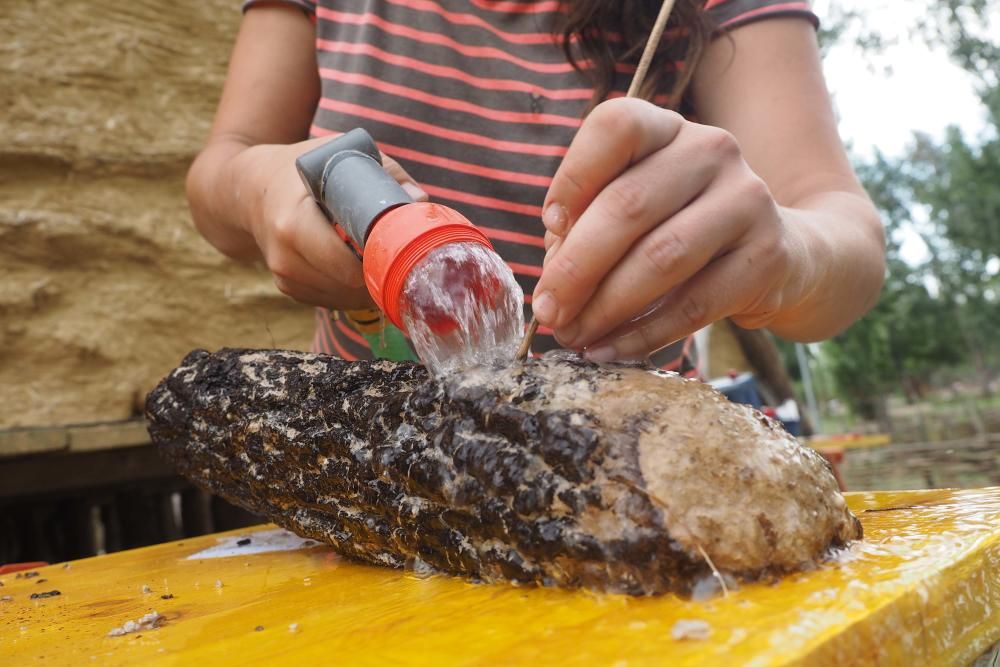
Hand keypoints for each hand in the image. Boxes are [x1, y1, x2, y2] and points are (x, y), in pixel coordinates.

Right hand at [236, 137, 427, 309]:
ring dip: (369, 286)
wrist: (251, 190)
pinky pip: (334, 301)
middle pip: (350, 286)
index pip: (346, 265)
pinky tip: (358, 265)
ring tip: (380, 256)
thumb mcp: (340, 158)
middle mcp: (285, 257)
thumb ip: (385, 175)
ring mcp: (285, 277)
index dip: (380, 261)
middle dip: (380, 274)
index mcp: (293, 224)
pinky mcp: (290, 289)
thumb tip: (420, 203)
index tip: (400, 247)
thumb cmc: (302, 171)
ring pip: (345, 299)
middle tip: (399, 254)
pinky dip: (353, 290)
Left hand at [532, 98, 815, 361]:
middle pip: (629, 204)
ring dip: (606, 306)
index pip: (616, 127)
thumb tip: (554, 284)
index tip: (549, 226)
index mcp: (666, 129)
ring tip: (573, 335)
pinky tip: (610, 350)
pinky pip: (694, 304)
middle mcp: (711, 151)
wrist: (778, 252)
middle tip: (547, 312)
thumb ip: (585, 230)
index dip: (573, 177)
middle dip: (576, 268)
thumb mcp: (631, 212)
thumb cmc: (677, 228)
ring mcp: (746, 199)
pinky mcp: (767, 255)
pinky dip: (643, 333)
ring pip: (661, 256)